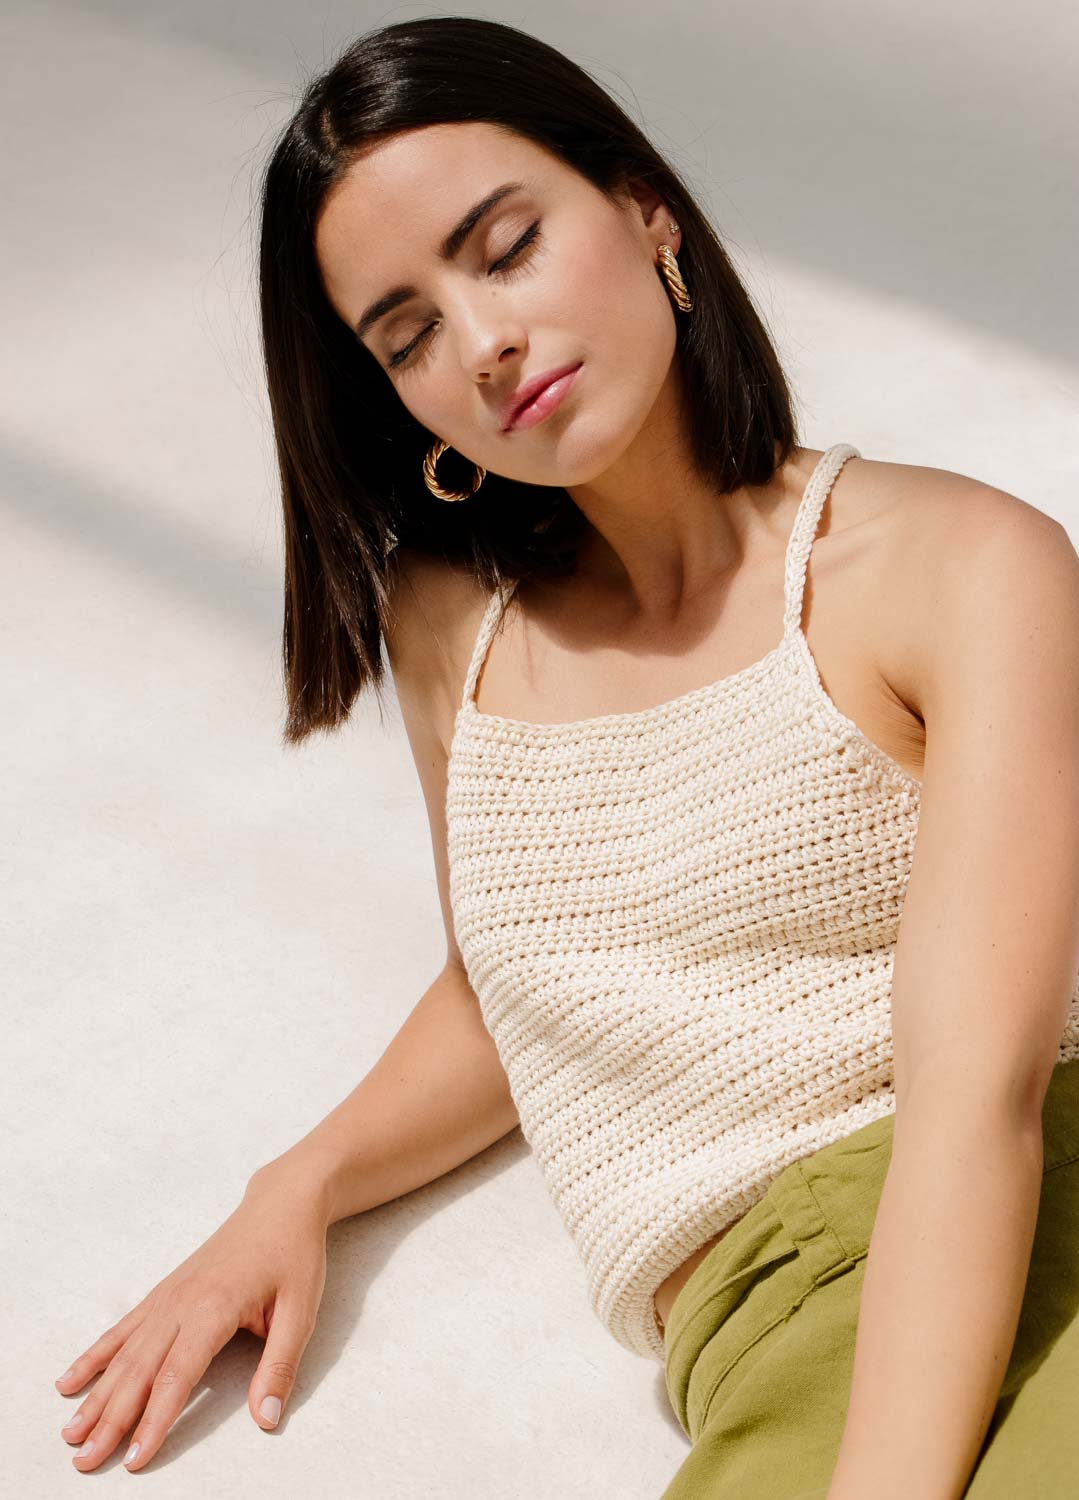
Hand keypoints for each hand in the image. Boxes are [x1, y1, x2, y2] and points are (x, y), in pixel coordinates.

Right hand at [53, 1159, 330, 1471]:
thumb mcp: (300, 1311)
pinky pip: (123, 1329)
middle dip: (110, 1420)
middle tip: (84, 1462)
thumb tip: (266, 1418)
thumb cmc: (293, 1256)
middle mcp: (181, 1303)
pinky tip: (71, 1380)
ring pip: (124, 1354)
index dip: (154, 1421)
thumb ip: (280, 1366)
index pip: (177, 1377)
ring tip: (70, 1434)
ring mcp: (168, 1296)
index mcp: (214, 1309)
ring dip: (96, 1396)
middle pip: (139, 1371)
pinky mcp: (164, 1292)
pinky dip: (95, 1356)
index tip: (134, 1459)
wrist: (280, 1205)